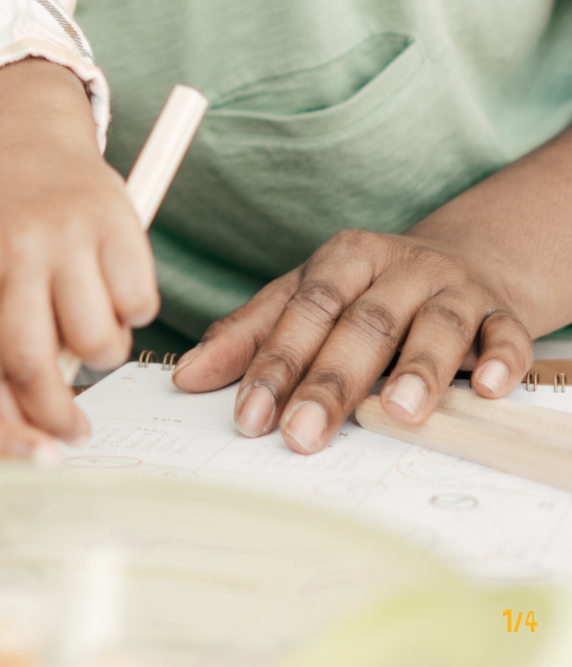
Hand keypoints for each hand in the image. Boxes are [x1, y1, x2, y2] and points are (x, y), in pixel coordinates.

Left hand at [0, 59, 159, 438]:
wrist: (24, 130)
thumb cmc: (0, 212)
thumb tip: (27, 409)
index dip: (10, 417)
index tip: (30, 443)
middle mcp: (18, 248)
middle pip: (35, 362)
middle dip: (57, 414)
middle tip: (73, 427)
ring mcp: (69, 233)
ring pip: (95, 339)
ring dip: (102, 354)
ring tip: (96, 333)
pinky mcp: (117, 220)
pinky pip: (139, 301)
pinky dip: (135, 312)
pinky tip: (119, 291)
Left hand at [171, 227, 532, 454]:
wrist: (459, 259)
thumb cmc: (365, 292)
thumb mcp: (305, 298)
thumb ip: (249, 335)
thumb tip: (186, 376)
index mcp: (345, 257)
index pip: (305, 309)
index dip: (276, 362)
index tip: (250, 416)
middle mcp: (400, 267)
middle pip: (364, 323)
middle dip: (331, 382)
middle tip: (302, 433)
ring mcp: (455, 289)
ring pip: (436, 325)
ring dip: (419, 369)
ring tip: (398, 413)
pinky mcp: (502, 314)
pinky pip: (505, 335)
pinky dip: (500, 360)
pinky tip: (488, 389)